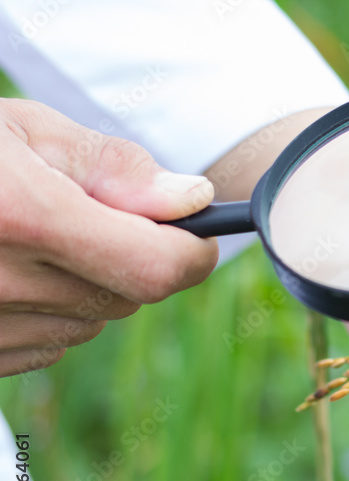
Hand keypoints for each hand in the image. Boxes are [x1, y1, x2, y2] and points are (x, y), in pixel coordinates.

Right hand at [0, 99, 217, 376]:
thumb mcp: (18, 131)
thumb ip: (111, 166)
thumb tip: (191, 199)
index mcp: (18, 216)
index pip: (154, 268)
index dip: (190, 254)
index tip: (195, 235)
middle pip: (128, 298)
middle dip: (134, 259)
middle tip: (93, 216)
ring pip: (89, 323)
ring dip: (87, 286)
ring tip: (31, 239)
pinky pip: (45, 346)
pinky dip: (47, 313)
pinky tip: (6, 273)